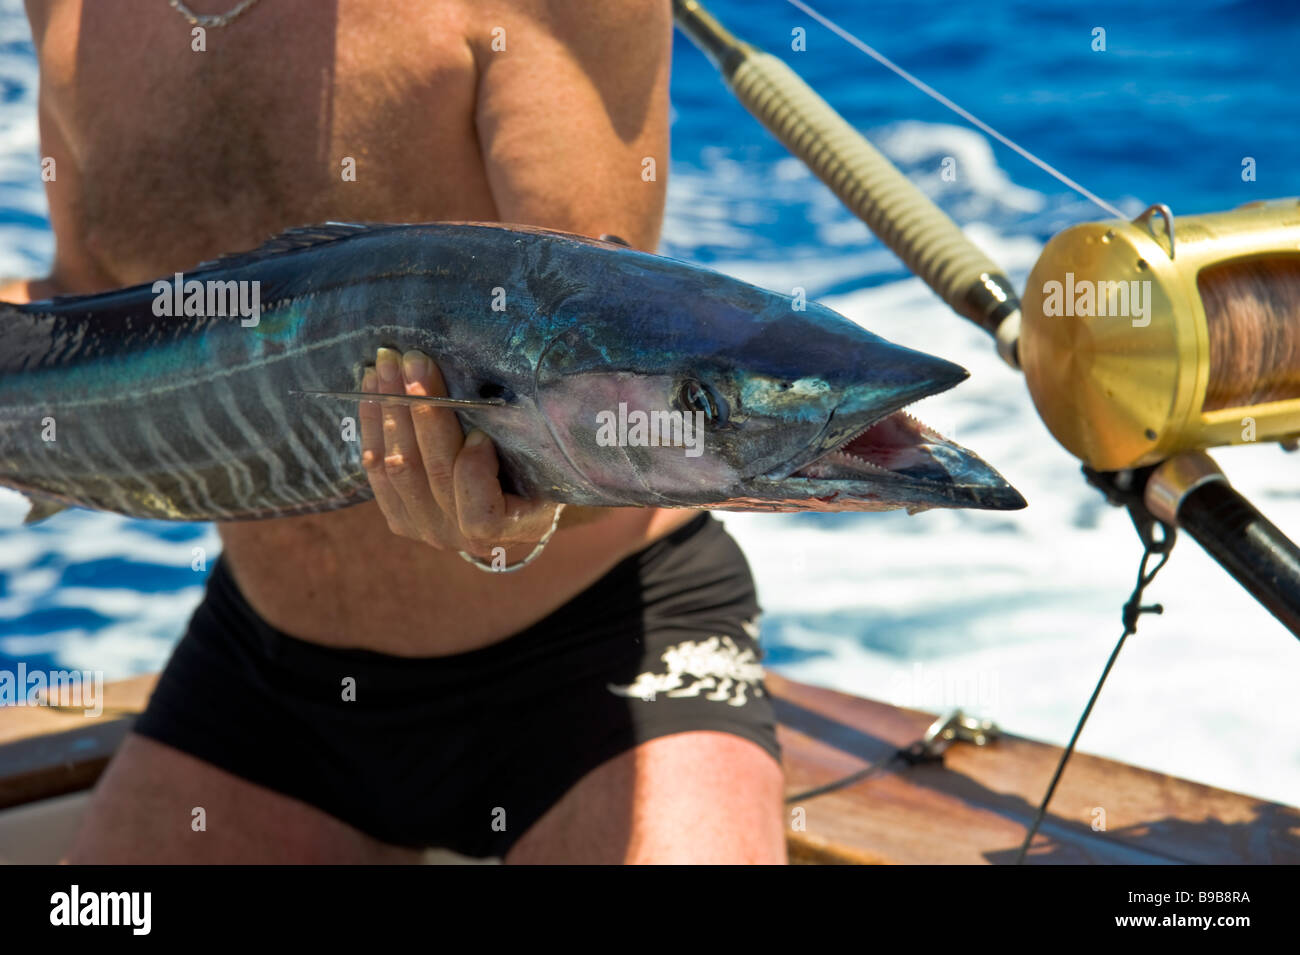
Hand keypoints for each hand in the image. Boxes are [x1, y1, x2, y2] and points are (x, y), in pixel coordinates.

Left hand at [358, 347, 559, 556]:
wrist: (510, 514)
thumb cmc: (536, 479)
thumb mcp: (546, 468)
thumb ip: (527, 448)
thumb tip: (502, 401)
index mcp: (503, 531)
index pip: (480, 515)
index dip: (474, 471)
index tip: (482, 432)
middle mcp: (458, 537)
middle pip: (432, 472)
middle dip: (422, 409)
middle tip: (415, 361)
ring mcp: (423, 529)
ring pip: (398, 466)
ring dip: (391, 408)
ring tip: (387, 364)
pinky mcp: (398, 517)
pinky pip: (376, 470)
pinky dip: (373, 425)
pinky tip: (372, 389)